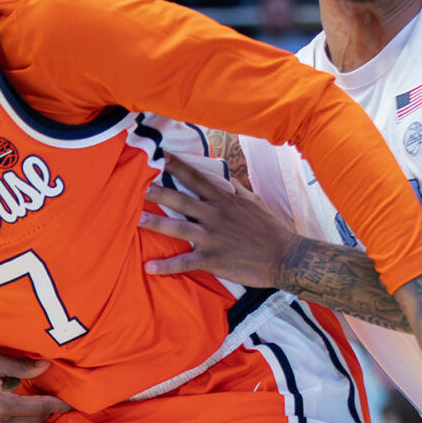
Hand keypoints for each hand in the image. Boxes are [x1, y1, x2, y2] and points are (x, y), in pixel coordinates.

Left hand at [140, 157, 294, 286]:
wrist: (285, 256)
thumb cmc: (270, 228)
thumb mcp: (253, 200)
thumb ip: (234, 188)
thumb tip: (222, 173)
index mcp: (224, 200)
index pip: (197, 178)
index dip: (178, 166)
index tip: (161, 155)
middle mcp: (215, 215)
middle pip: (181, 200)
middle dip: (158, 191)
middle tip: (137, 184)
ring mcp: (212, 237)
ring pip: (178, 228)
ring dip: (156, 223)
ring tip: (136, 219)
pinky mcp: (212, 259)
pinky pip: (185, 262)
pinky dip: (166, 266)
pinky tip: (148, 267)